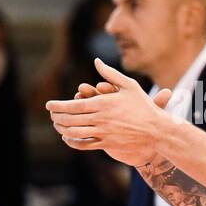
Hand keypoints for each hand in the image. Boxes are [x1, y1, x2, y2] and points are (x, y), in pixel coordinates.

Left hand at [46, 58, 172, 166]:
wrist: (157, 130)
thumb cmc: (143, 106)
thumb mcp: (129, 85)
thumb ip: (110, 73)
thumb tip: (96, 60)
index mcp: (103, 103)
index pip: (74, 105)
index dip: (58, 106)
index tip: (49, 105)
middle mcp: (101, 118)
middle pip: (70, 119)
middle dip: (57, 117)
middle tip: (51, 115)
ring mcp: (103, 132)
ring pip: (75, 132)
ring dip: (62, 129)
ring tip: (57, 125)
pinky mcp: (107, 144)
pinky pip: (85, 144)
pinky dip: (73, 142)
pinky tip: (67, 138)